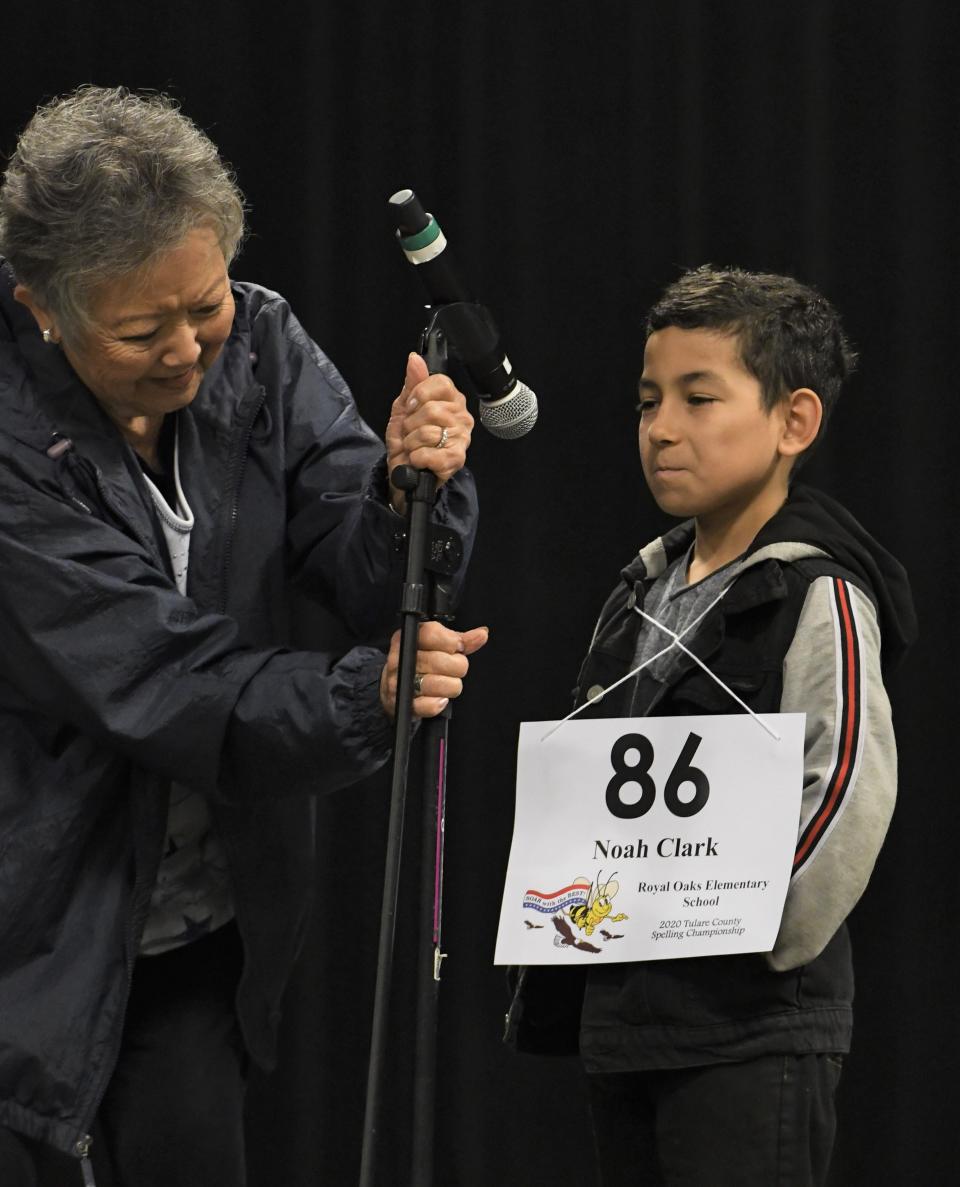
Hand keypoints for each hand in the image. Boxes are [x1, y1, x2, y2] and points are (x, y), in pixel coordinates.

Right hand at [380, 622, 488, 718]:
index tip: (458, 647)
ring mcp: (401, 682)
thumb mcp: (438, 645)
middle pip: (440, 661)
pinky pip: (428, 705)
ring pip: (438, 684)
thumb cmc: (421, 663)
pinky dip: (439, 703)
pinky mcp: (404, 704)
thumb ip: (460, 640)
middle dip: (457, 667)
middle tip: (454, 669)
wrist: (396, 687)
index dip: (453, 642)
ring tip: (447, 683)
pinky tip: (440, 698)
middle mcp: (402, 658)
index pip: (432, 634)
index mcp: (411, 637)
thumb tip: (481, 634)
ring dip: (451, 686)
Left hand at [385, 353, 473, 512]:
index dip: (419, 395)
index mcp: (452, 400)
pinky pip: (430, 454)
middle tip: (411, 433)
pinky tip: (419, 460)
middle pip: (432, 408)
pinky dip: (417, 458)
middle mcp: (461, 417)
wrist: (404, 471)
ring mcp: (462, 439)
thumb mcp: (404, 407)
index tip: (411, 407)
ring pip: (429, 432)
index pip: (441, 383)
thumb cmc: (407, 440)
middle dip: (411, 424)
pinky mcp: (456, 460)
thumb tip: (415, 359)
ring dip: (411, 443)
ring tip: (414, 447)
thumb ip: (412, 382)